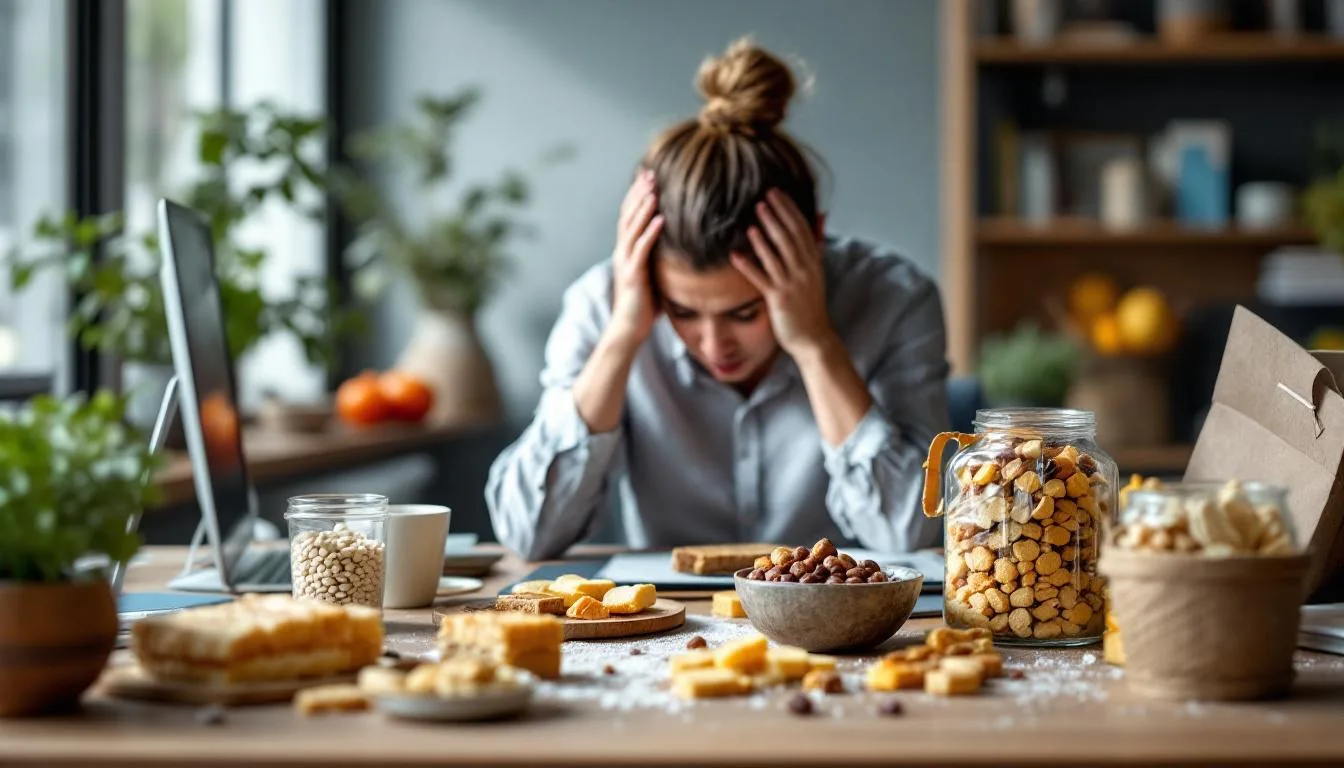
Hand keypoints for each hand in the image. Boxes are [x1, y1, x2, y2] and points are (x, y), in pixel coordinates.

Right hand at [606, 169, 663, 348]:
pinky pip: (641, 250)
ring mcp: (626, 263)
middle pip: (628, 216)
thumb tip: (678, 248)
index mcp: (626, 250)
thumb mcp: (653, 275)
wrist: (628, 329)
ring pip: (632, 228)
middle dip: (639, 193)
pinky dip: (650, 233)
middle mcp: (622, 252)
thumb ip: (659, 258)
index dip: (636, 195)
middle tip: (649, 173)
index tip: (647, 176)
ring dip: (643, 207)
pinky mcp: (633, 275)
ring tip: (653, 189)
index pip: (630, 216)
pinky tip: (661, 219)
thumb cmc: (644, 305)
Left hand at [731, 189, 836, 359]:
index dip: (790, 210)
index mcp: (813, 262)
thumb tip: (820, 218)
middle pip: (790, 237)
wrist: (814, 338)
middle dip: (777, 215)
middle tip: (765, 196)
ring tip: (754, 217)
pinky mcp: (779, 299)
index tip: (778, 193)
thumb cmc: (811, 306)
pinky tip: (735, 254)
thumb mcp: (817, 272)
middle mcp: (805, 270)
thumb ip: (815, 245)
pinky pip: (761, 279)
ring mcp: (792, 284)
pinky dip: (748, 265)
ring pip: (777, 254)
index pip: (802, 230)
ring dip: (765, 234)